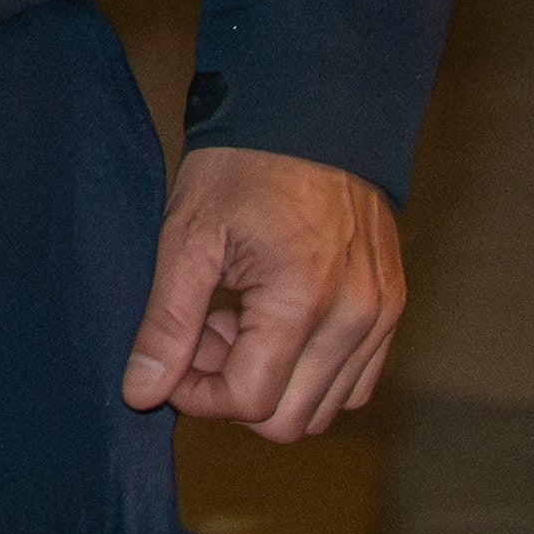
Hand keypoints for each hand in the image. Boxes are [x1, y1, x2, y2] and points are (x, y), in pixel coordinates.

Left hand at [123, 145, 403, 441]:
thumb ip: (167, 324)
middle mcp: (356, 319)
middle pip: (291, 420)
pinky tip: (270, 320)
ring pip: (326, 407)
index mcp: (301, 300)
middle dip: (233, 392)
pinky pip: (356, 379)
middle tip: (201, 334)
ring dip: (272, 383)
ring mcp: (383, 317)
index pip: (250, 400)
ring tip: (234, 319)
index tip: (171, 361)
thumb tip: (142, 392)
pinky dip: (310, 372)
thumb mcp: (187, 238)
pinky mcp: (392, 309)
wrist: (308, 113)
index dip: (198, 396)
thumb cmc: (241, 167)